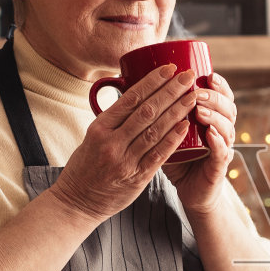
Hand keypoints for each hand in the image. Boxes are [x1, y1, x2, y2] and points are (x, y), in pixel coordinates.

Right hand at [50, 64, 197, 221]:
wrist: (76, 202)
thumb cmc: (85, 167)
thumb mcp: (91, 138)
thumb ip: (113, 121)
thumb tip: (134, 98)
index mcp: (100, 127)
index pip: (130, 98)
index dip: (152, 81)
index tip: (169, 68)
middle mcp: (111, 142)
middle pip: (147, 110)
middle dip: (170, 90)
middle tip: (188, 76)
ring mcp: (124, 160)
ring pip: (155, 130)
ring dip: (177, 111)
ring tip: (193, 97)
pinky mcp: (136, 178)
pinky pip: (158, 155)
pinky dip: (173, 139)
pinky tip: (186, 126)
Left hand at [164, 72, 238, 216]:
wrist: (190, 191)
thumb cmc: (178, 159)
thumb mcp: (169, 132)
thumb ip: (160, 113)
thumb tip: (132, 86)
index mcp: (212, 118)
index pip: (221, 96)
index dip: (218, 84)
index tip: (207, 73)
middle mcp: (221, 130)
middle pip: (227, 107)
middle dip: (213, 97)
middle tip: (197, 90)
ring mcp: (223, 149)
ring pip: (227, 128)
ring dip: (214, 116)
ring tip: (200, 109)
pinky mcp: (219, 168)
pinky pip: (222, 153)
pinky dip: (218, 142)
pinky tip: (210, 133)